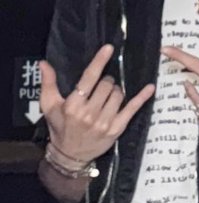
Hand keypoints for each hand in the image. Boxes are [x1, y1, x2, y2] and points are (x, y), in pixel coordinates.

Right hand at [39, 44, 153, 167]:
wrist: (70, 154)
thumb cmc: (60, 126)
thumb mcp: (49, 105)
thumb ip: (48, 83)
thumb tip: (44, 63)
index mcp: (73, 105)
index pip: (89, 78)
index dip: (99, 62)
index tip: (109, 49)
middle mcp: (90, 113)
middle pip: (106, 85)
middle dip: (106, 81)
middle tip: (102, 85)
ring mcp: (105, 122)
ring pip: (118, 95)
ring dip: (116, 90)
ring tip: (109, 94)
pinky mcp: (117, 129)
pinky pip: (133, 109)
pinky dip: (142, 97)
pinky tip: (150, 87)